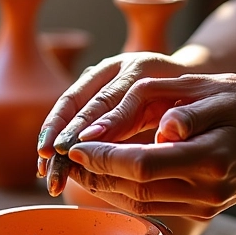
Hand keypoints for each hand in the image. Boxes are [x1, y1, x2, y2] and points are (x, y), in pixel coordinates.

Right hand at [36, 52, 191, 192]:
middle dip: (61, 131)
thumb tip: (167, 135)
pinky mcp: (90, 89)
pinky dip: (56, 137)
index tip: (78, 146)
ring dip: (52, 136)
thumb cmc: (192, 102)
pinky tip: (46, 162)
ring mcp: (97, 75)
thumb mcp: (186, 108)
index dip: (92, 122)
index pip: (110, 97)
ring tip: (43, 166)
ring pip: (67, 104)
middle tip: (49, 158)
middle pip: (79, 99)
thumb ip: (174, 117)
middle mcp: (112, 67)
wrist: (188, 82)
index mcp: (138, 68)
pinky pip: (68, 112)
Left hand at [60, 73, 235, 218]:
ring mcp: (207, 205)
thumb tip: (161, 128)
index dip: (103, 158)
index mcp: (211, 159)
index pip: (141, 166)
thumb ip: (188, 110)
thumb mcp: (223, 94)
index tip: (74, 143)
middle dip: (94, 175)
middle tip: (63, 156)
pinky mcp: (205, 208)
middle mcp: (208, 191)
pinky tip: (106, 176)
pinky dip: (125, 193)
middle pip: (135, 191)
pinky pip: (155, 206)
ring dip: (104, 188)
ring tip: (75, 167)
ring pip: (141, 204)